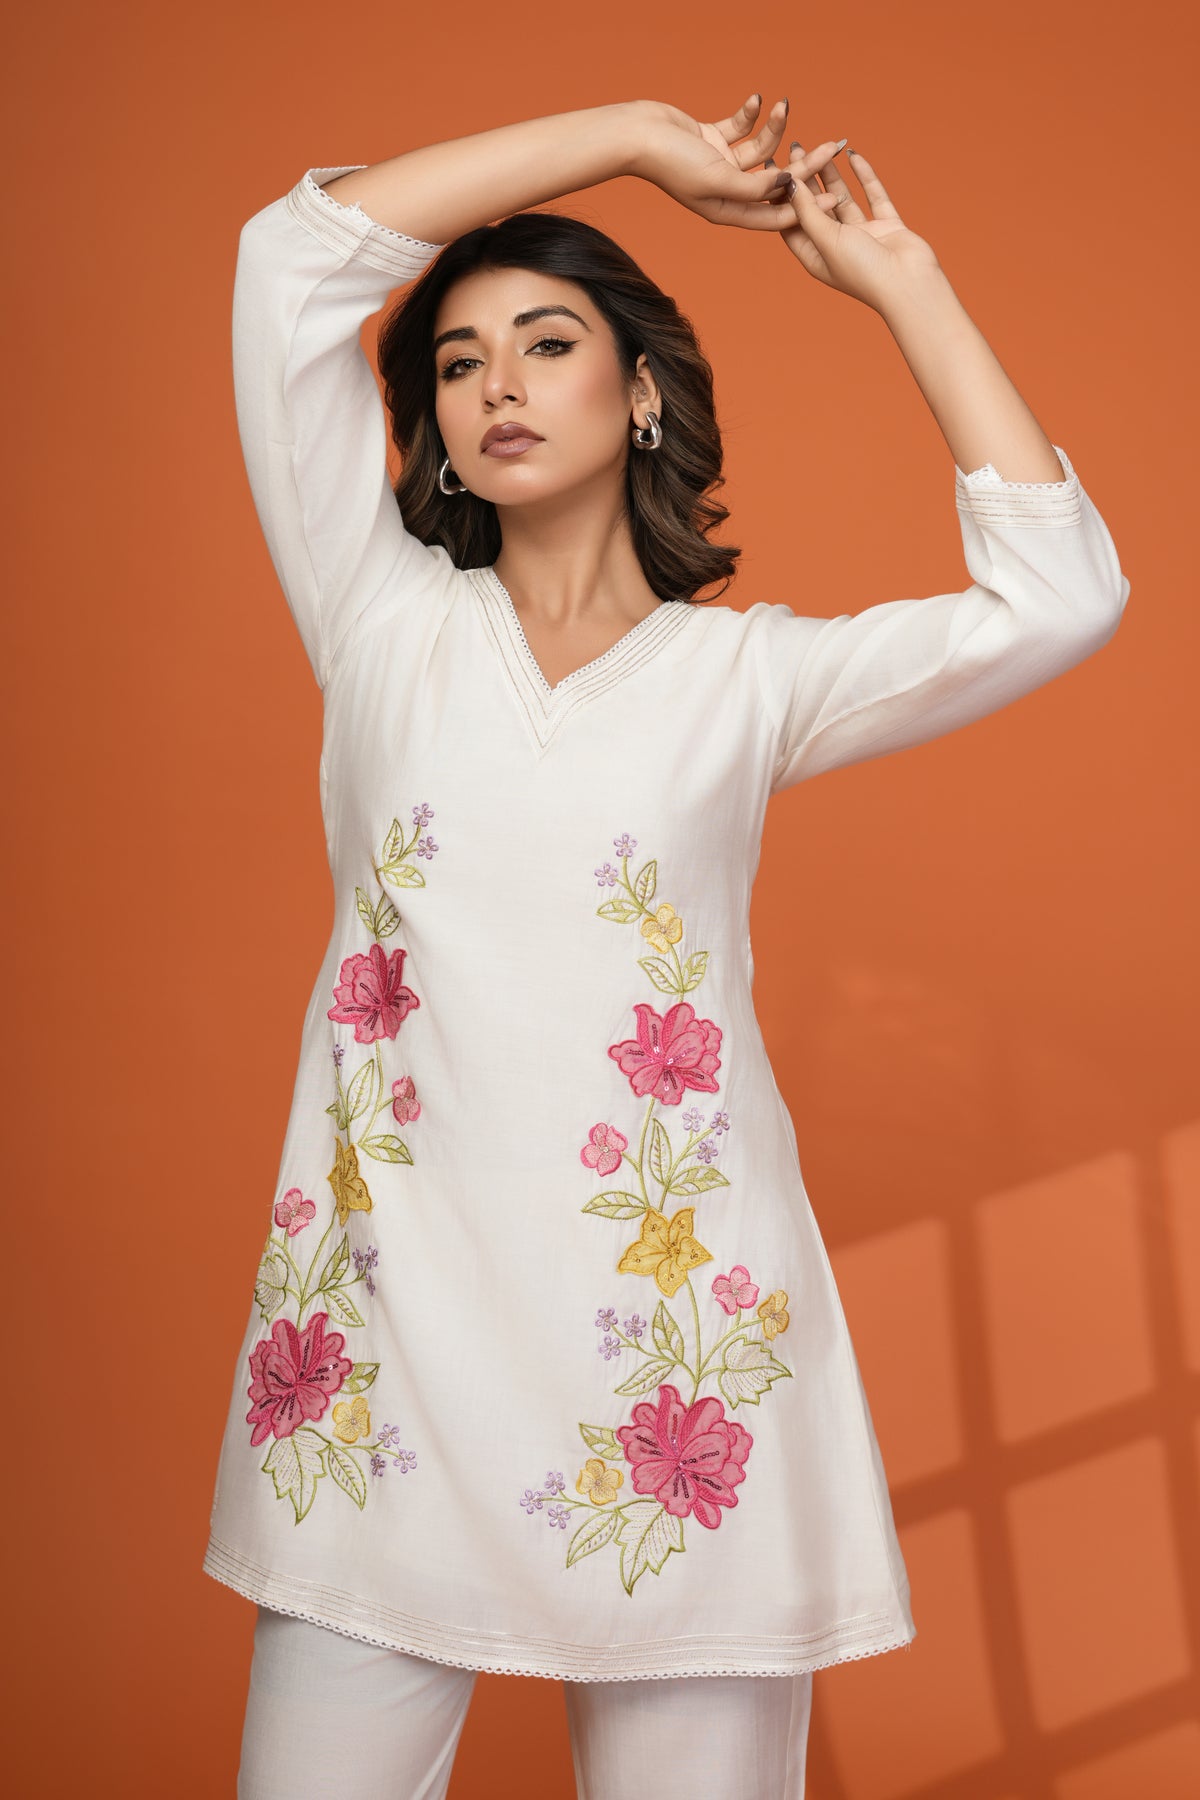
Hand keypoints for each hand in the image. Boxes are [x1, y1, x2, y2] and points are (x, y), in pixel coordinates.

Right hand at [632, 94, 848, 230]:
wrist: (637, 135)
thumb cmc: (673, 163)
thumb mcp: (719, 180)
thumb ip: (755, 187)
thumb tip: (788, 182)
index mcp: (729, 212)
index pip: (775, 214)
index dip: (806, 207)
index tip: (834, 197)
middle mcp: (728, 192)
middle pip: (776, 180)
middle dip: (805, 164)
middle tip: (833, 147)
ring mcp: (721, 166)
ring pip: (762, 150)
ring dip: (776, 130)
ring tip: (786, 107)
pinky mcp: (713, 140)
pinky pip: (742, 128)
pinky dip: (751, 115)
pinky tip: (758, 101)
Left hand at [764, 144, 943, 308]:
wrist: (909, 284)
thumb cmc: (863, 271)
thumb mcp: (826, 239)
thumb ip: (808, 211)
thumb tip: (790, 182)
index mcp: (815, 257)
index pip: (792, 221)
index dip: (782, 195)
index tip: (773, 166)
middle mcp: (837, 247)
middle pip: (816, 207)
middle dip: (807, 178)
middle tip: (797, 147)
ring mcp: (862, 236)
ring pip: (843, 199)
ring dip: (833, 175)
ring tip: (823, 147)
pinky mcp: (886, 227)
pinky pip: (874, 196)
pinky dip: (865, 177)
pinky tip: (855, 156)